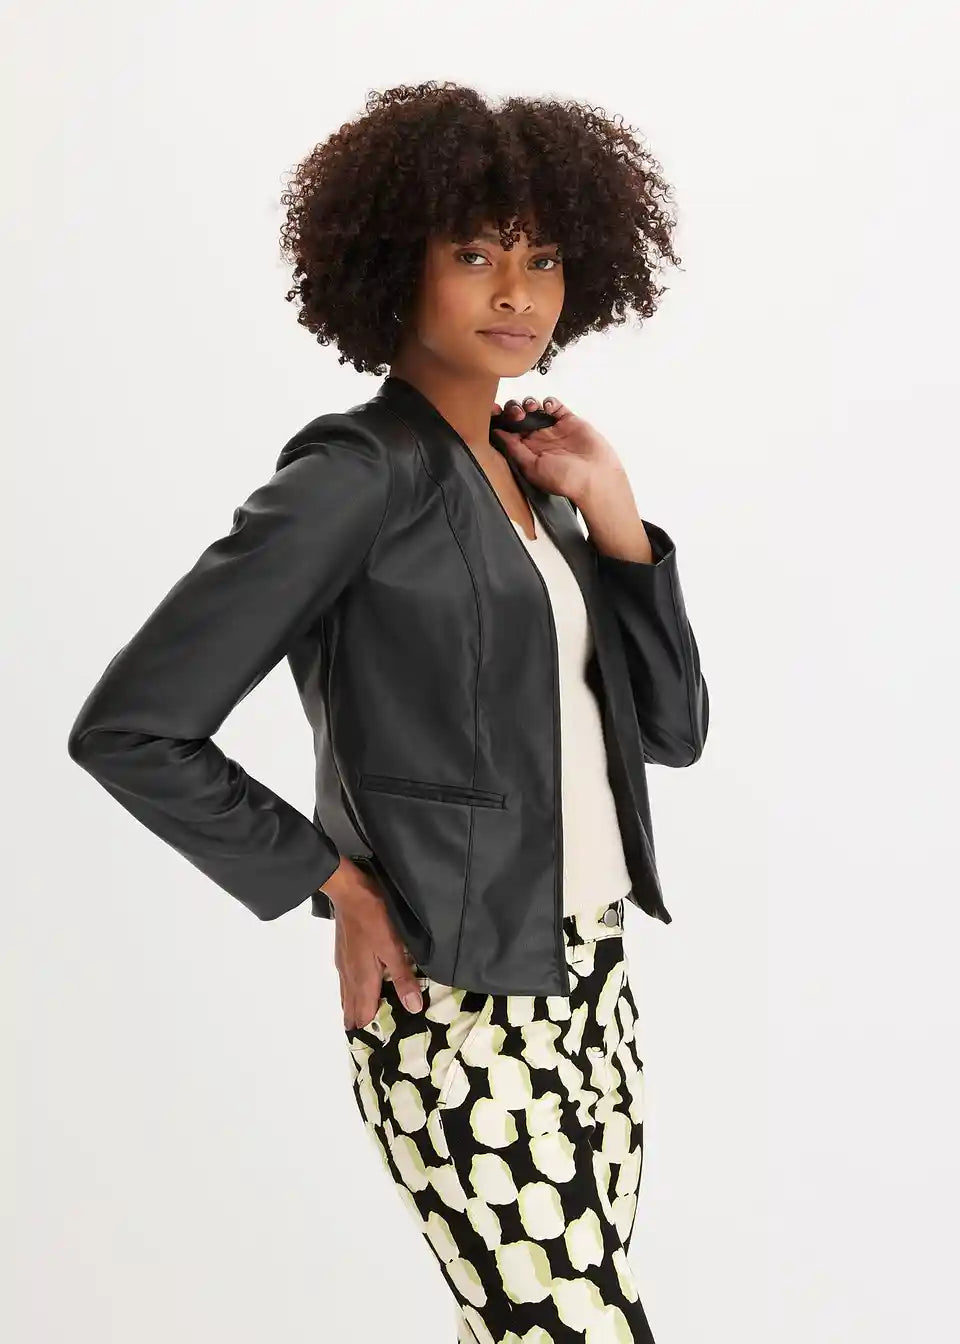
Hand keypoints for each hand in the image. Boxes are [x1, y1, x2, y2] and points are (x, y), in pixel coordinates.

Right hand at [322, 856, 423, 1029]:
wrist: (348, 892)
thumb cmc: (373, 918)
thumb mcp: (393, 947)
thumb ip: (402, 978)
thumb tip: (413, 1009)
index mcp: (364, 979)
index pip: (365, 1014)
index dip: (369, 1032)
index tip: (375, 1050)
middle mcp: (351, 977)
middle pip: (353, 1009)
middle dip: (360, 1025)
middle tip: (369, 1042)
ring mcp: (344, 965)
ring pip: (347, 996)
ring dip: (354, 1011)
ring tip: (360, 1025)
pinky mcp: (342, 953)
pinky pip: (346, 983)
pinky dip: (350, 995)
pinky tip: (355, 993)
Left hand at [491, 393, 627, 505]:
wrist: (594, 477)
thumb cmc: (565, 479)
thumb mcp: (531, 467)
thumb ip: (514, 449)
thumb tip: (497, 433)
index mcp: (527, 451)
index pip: (508, 431)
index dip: (501, 420)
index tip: (494, 412)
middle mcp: (538, 439)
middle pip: (519, 417)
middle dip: (514, 410)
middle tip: (517, 413)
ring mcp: (553, 429)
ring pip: (535, 408)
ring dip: (529, 403)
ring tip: (531, 408)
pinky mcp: (568, 421)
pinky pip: (555, 405)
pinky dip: (549, 401)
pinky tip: (547, 406)